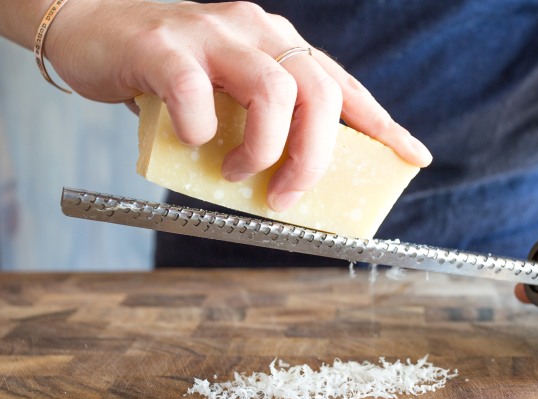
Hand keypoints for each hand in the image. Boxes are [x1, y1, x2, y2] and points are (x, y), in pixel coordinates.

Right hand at [45, 0, 431, 210]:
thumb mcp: (227, 97)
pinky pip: (195, 91)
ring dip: (264, 149)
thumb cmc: (168, 75)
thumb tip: (288, 183)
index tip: (413, 156)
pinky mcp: (164, 44)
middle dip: (314, 156)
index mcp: (280, 46)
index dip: (382, 123)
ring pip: (273, 89)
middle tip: (288, 195)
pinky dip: (201, 130)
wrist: (91, 29)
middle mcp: (257, 32)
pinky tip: (193, 142)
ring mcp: (212, 34)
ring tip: (236, 175)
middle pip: (318, 92)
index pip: (344, 85)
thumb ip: (258, 125)